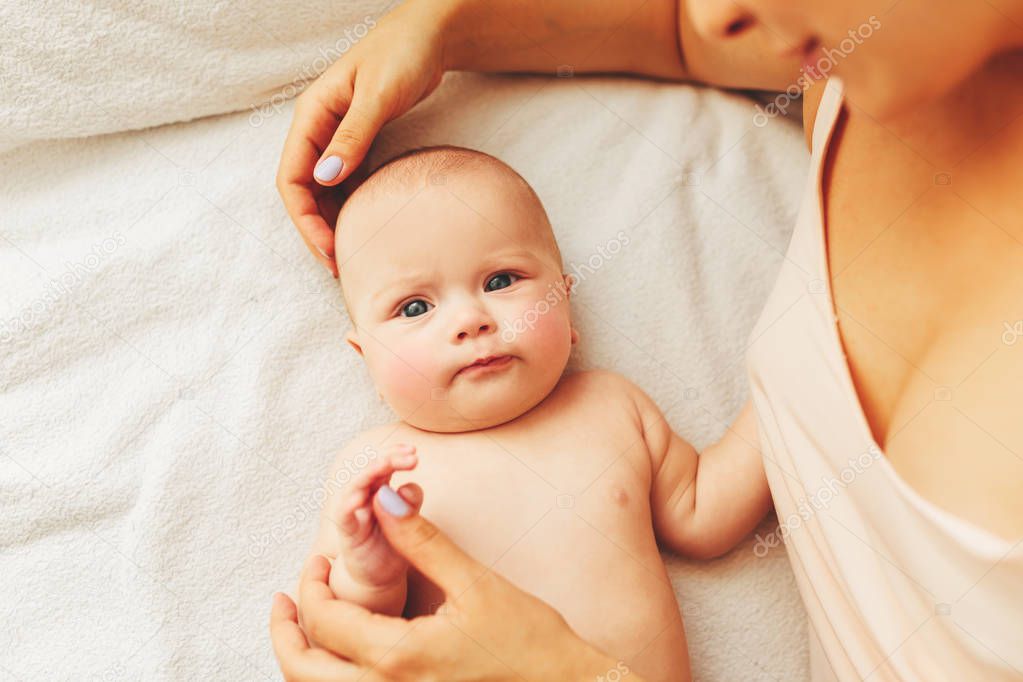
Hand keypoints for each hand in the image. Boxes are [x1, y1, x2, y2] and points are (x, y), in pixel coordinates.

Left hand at [270, 485, 624, 681]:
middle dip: (284, 633)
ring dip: (303, 660)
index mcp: (397, 657)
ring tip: (305, 624)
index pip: (324, 620)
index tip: (319, 557)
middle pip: (303, 671)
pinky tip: (344, 653)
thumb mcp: (473, 583)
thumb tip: (382, 499)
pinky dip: (332, 677)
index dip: (310, 583)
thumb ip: (420, 541)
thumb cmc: (528, 640)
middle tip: (283, 600)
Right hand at [276, 0, 448, 275]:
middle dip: (317, 229)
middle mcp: (318, 129)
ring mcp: (338, 136)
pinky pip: (347, 181)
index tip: (328, 249)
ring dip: (334, 222)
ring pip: (324, 190)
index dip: (305, 219)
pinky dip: (353, 206)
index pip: (292, 179)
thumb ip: (353, 135)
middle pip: (304, 191)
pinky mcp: (359, 141)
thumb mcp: (378, 95)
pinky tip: (368, 227)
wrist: (428, 35)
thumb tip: (325, 178)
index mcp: (312, 116)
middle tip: (341, 264)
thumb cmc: (402, 54)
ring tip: (354, 253)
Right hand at [330, 444, 421, 595]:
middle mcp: (364, 497)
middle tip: (410, 454)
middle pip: (370, 469)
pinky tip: (361, 497)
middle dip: (388, 458)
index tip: (413, 451)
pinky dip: (349, 504)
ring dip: (369, 473)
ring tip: (385, 463)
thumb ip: (411, 504)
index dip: (397, 454)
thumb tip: (408, 486)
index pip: (385, 463)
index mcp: (380, 489)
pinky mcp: (348, 534)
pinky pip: (344, 515)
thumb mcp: (410, 522)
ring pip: (354, 486)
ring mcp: (354, 513)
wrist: (377, 578)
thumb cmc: (393, 546)